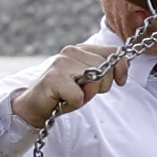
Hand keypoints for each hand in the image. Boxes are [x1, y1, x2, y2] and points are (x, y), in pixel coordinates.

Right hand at [12, 27, 156, 127]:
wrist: (33, 107)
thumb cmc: (62, 95)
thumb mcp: (87, 82)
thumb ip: (102, 72)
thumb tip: (122, 69)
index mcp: (80, 50)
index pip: (112, 51)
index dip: (121, 67)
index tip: (121, 81)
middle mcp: (71, 52)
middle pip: (106, 68)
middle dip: (101, 86)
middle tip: (83, 93)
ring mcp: (61, 63)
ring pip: (95, 80)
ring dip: (86, 96)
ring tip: (71, 96)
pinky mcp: (54, 78)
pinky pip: (79, 96)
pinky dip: (73, 104)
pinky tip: (61, 101)